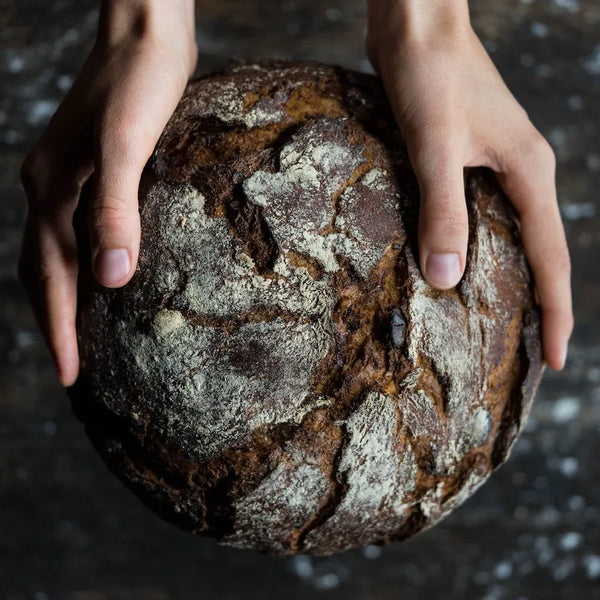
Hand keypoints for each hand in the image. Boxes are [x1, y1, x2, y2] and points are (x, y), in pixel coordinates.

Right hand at [18, 0, 196, 386]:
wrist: (145, 34)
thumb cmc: (140, 83)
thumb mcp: (128, 146)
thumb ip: (114, 210)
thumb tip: (111, 279)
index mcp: (52, 190)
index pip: (50, 277)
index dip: (61, 329)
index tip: (72, 376)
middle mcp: (50, 189)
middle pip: (44, 272)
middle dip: (56, 323)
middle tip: (74, 370)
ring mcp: (69, 179)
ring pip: (58, 254)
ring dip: (65, 298)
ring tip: (82, 336)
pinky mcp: (94, 171)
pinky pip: (78, 231)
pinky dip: (85, 264)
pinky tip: (107, 275)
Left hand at [366, 0, 572, 369]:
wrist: (416, 23)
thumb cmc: (429, 74)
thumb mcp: (434, 147)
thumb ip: (443, 211)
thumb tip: (446, 279)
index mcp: (527, 173)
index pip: (552, 258)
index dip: (556, 313)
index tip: (557, 360)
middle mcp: (521, 173)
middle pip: (540, 252)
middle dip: (540, 304)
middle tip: (531, 354)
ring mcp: (495, 165)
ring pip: (512, 235)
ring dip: (511, 278)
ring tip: (501, 322)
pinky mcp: (468, 158)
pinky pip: (482, 215)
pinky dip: (479, 247)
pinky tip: (461, 265)